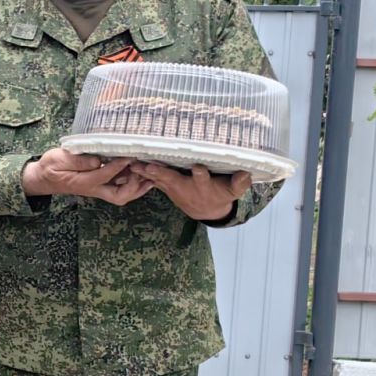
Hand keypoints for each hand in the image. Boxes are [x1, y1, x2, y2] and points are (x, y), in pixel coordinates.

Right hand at [22, 148, 152, 206]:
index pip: (104, 174)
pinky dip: (134, 184)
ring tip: (152, 175)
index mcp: (83, 181)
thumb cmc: (51, 167)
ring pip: (123, 194)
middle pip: (119, 195)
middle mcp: (94, 188)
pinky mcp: (101, 185)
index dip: (118, 165)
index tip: (129, 155)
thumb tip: (97, 160)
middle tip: (144, 172)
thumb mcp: (59, 159)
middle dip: (134, 186)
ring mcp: (98, 189)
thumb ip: (77, 160)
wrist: (44, 178)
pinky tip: (143, 175)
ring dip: (138, 187)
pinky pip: (121, 189)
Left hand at [129, 163, 251, 220]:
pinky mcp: (164, 186)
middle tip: (150, 166)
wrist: (206, 210)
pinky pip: (151, 180)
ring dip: (145, 173)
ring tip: (133, 164)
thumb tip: (246, 175)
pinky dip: (140, 174)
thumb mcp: (233, 190)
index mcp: (204, 186)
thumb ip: (239, 183)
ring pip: (158, 180)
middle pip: (173, 180)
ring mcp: (173, 188)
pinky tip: (129, 165)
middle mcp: (186, 188)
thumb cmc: (221, 194)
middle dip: (162, 173)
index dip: (201, 175)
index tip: (198, 168)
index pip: (203, 180)